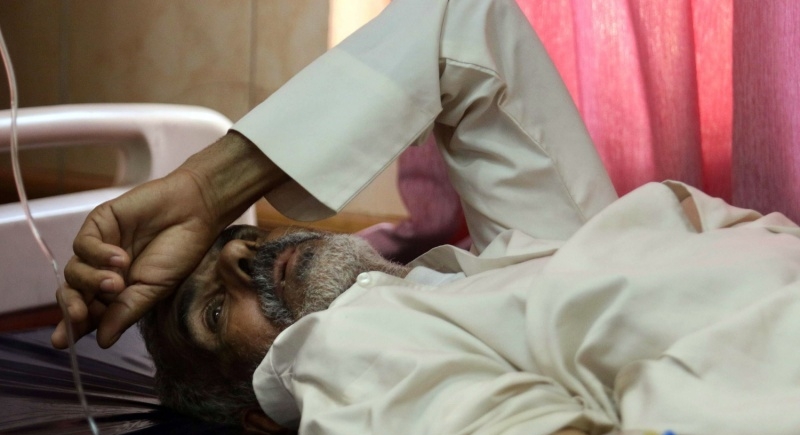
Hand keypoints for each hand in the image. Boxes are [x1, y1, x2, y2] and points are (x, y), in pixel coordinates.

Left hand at [53, 169, 221, 347]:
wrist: (195, 213)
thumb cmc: (180, 252)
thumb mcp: (154, 289)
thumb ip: (126, 312)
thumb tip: (101, 341)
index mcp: (118, 291)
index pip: (89, 311)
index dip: (74, 325)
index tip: (61, 341)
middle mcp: (103, 270)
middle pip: (73, 292)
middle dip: (72, 306)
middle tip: (79, 315)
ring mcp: (99, 246)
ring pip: (74, 271)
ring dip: (92, 281)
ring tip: (118, 283)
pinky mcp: (99, 223)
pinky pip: (83, 245)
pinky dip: (98, 255)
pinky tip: (121, 258)